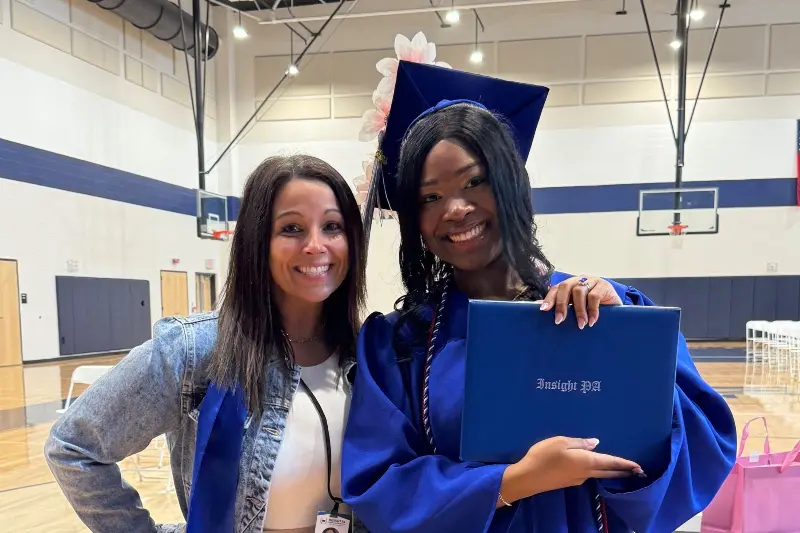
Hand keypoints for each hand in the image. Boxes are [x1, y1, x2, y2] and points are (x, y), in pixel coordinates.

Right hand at [499, 437, 642, 504]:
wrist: (528, 478)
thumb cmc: (544, 456)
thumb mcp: (560, 442)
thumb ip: (580, 442)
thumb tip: (596, 443)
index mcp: (586, 461)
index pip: (611, 462)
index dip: (625, 464)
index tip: (639, 467)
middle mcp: (586, 472)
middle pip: (608, 471)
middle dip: (623, 470)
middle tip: (636, 470)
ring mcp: (577, 479)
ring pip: (599, 474)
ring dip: (611, 470)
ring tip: (619, 467)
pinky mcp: (569, 481)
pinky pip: (588, 474)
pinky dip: (597, 470)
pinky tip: (594, 466)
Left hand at [539, 276, 622, 328]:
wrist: (618, 309)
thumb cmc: (594, 309)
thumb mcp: (578, 308)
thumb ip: (564, 307)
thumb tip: (541, 309)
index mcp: (570, 285)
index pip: (556, 288)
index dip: (549, 298)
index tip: (543, 310)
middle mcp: (579, 280)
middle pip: (566, 287)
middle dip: (561, 304)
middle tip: (559, 321)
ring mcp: (592, 281)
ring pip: (579, 291)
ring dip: (578, 310)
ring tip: (580, 325)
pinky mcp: (604, 286)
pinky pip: (594, 296)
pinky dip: (592, 310)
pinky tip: (592, 321)